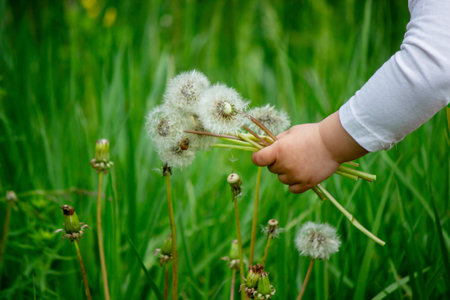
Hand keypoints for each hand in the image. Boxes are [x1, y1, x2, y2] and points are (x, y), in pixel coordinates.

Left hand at [251, 112, 367, 192]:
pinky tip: (301, 173)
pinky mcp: (306, 183)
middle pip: (271, 169)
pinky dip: (294, 183)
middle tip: (290, 154)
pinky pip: (292, 188)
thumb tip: (267, 147)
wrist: (334, 142)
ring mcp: (296, 175)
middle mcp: (285, 164)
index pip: (258, 159)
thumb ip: (278, 141)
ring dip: (286, 173)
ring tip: (300, 162)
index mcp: (279, 150)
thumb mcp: (291, 132)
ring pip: (282, 179)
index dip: (258, 158)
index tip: (261, 156)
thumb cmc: (311, 133)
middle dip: (277, 162)